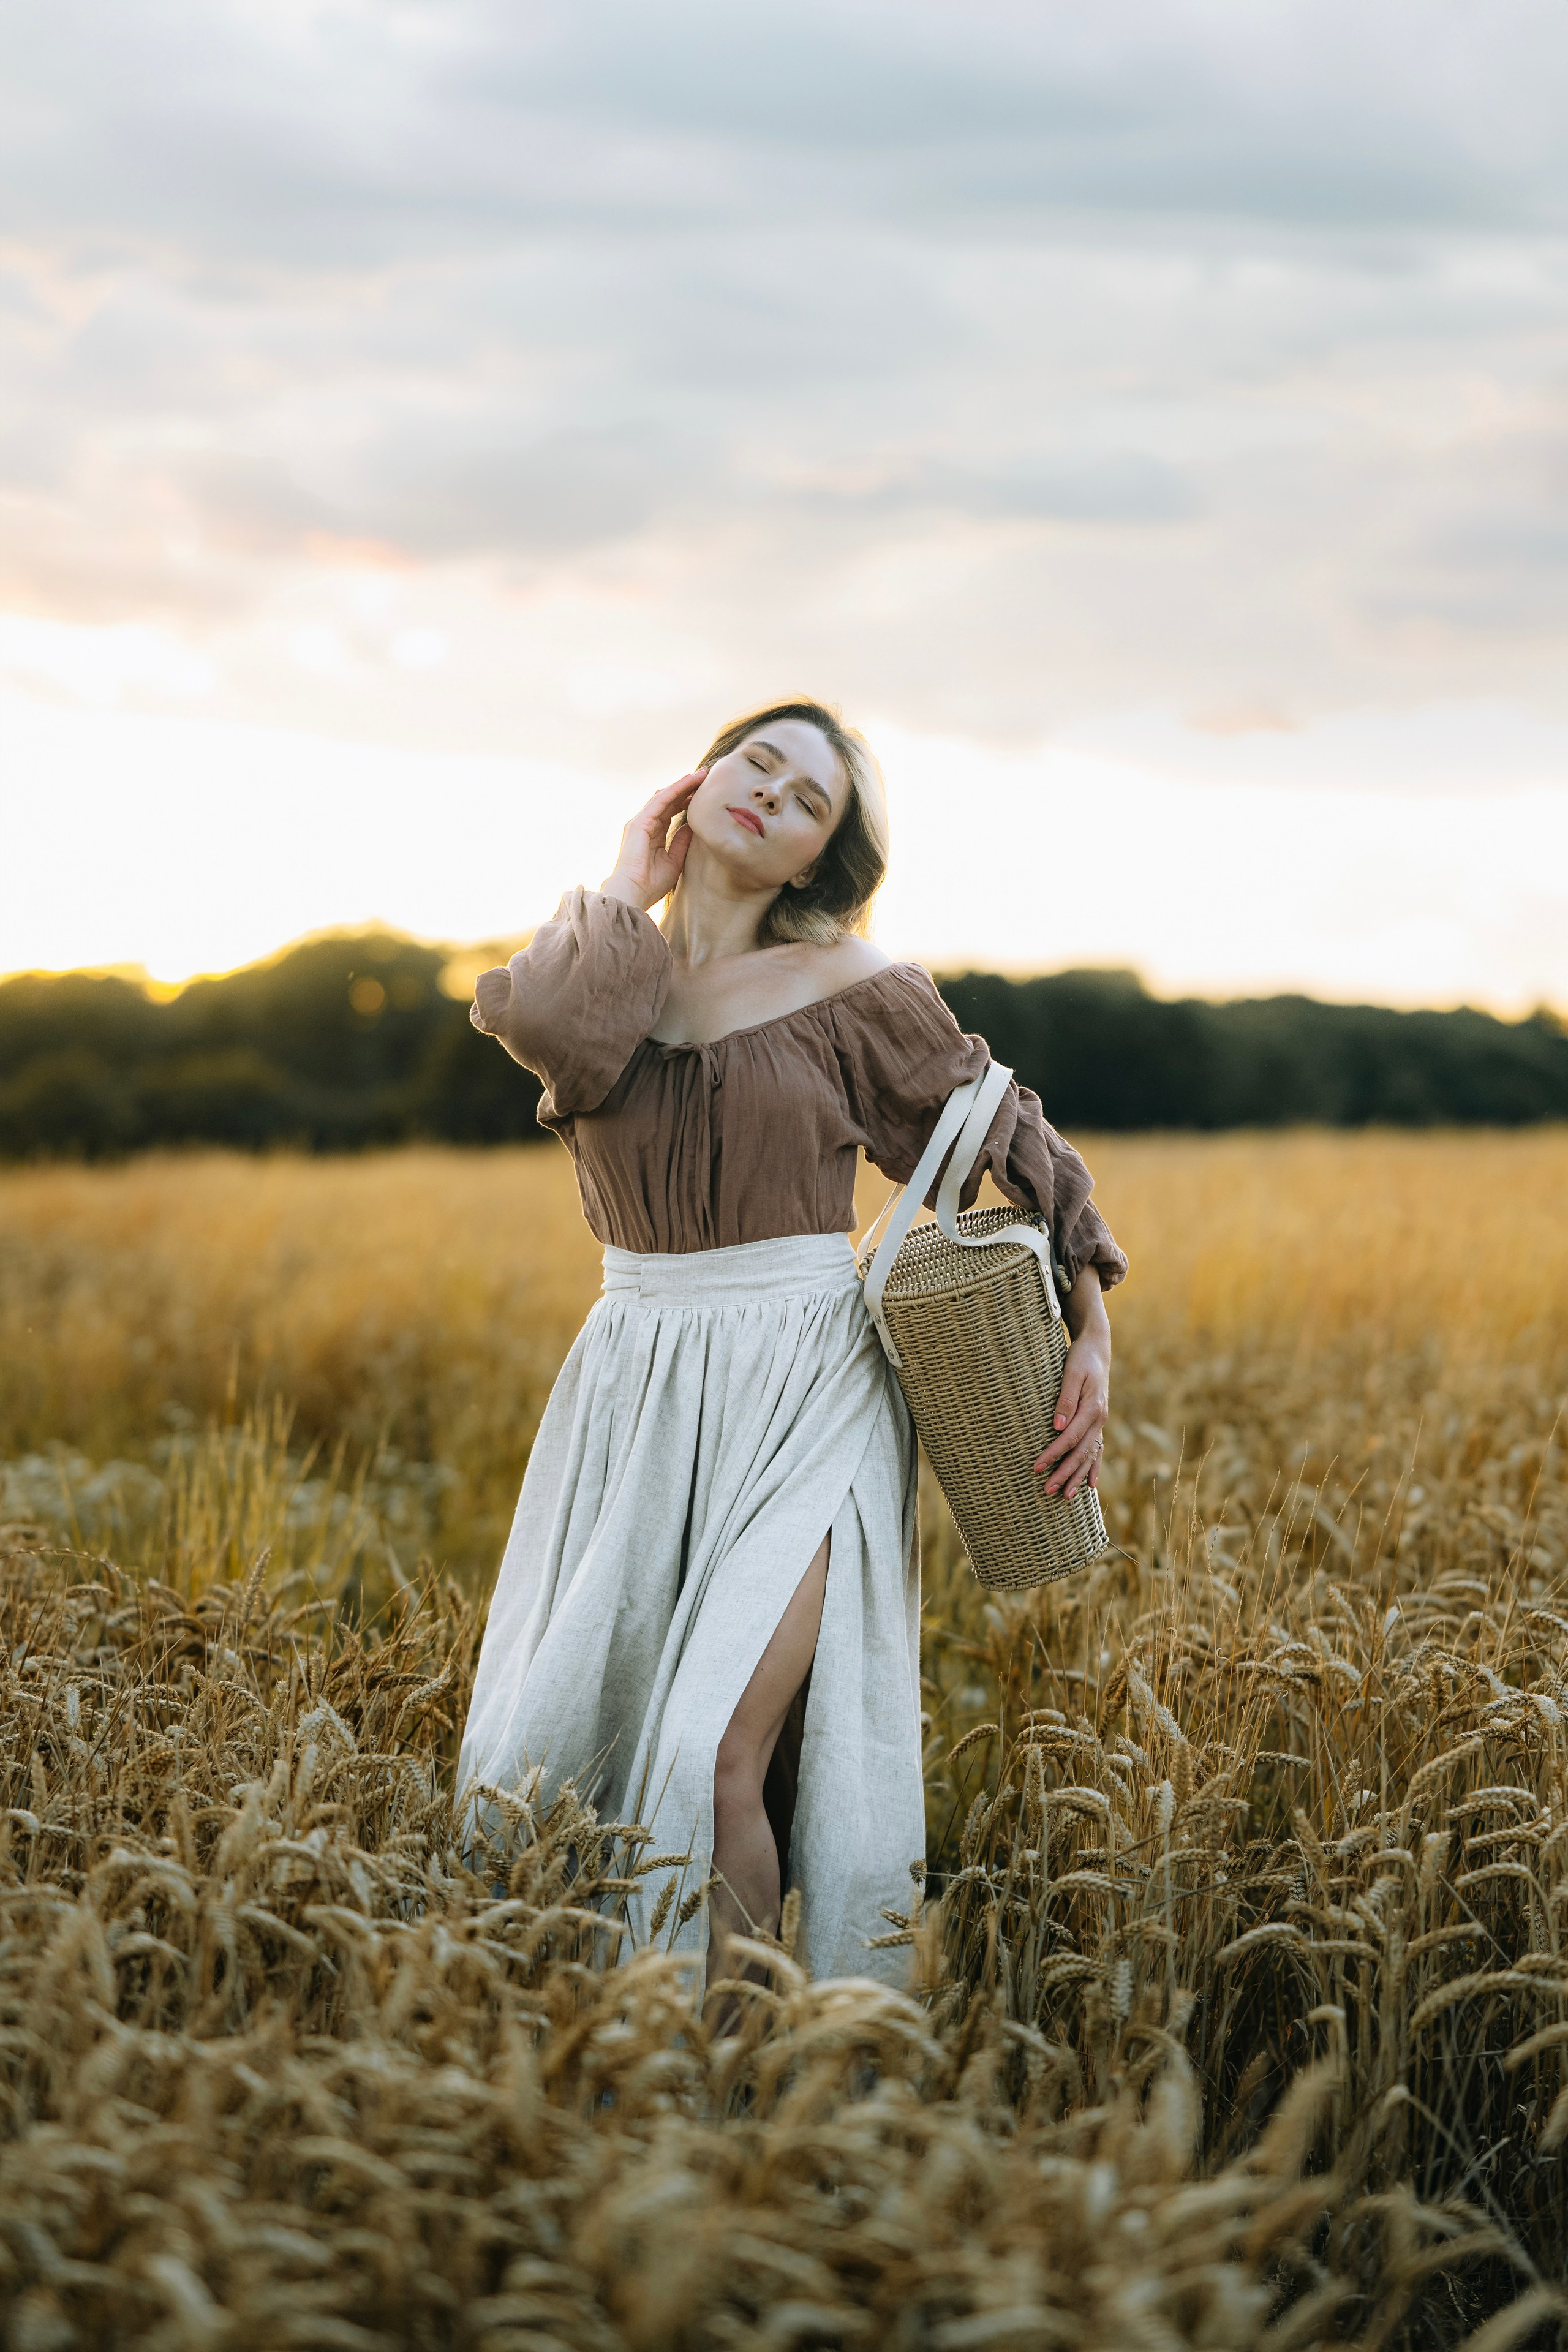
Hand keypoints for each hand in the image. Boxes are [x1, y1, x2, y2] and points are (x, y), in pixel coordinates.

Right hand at [599, 772, 705, 911]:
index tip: (704, 792)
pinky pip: (660, 801)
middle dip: (686, 787)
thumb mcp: (675, 860)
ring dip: (683, 784)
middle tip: (705, 776)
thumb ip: (681, 842)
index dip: (687, 799)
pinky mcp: (639, 822)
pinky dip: (675, 790)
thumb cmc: (651, 883)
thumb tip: (692, 827)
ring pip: (664, 796)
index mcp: (652, 833)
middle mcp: (644, 824)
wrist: (634, 893)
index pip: (671, 810)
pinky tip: (688, 782)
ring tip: (701, 775)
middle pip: (668, 799)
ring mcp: (640, 822)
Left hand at [1033, 1327, 1109, 1499]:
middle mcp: (1099, 1419)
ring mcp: (1100, 1422)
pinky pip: (1097, 1449)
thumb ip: (1065, 1399)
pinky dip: (1093, 1467)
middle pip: (1081, 1453)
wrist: (1097, 1349)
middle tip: (1047, 1491)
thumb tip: (1056, 1426)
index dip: (1053, 1454)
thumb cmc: (1081, 1358)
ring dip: (1078, 1476)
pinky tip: (1090, 1484)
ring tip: (1066, 1496)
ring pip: (1090, 1455)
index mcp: (1092, 1409)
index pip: (1069, 1438)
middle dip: (1064, 1473)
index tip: (1036, 1467)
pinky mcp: (1097, 1422)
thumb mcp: (1071, 1373)